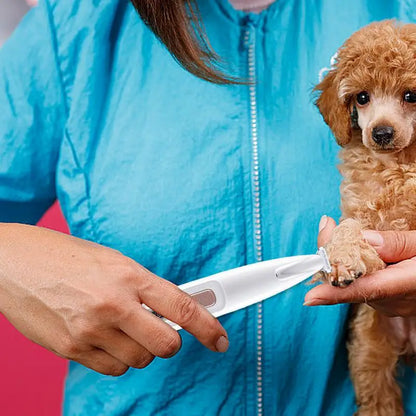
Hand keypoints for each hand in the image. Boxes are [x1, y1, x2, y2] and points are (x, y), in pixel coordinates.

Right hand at [0, 224, 228, 375]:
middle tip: (160, 330)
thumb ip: (145, 288)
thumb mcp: (114, 261)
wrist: (13, 262)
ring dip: (139, 349)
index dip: (209, 327)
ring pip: (139, 361)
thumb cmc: (67, 256)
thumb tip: (173, 311)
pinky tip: (103, 337)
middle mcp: (114, 304)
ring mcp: (91, 330)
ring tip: (121, 327)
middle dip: (170, 342)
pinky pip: (112, 368)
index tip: (220, 340)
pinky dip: (116, 358)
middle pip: (167, 345)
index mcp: (130, 275)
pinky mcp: (71, 349)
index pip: (183, 307)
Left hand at [304, 216, 415, 316]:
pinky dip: (352, 264)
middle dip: (333, 253)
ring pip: (352, 280)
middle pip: (350, 280)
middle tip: (327, 225)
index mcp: (405, 286)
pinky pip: (360, 282)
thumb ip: (397, 243)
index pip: (365, 290)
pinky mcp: (385, 300)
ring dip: (341, 256)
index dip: (335, 294)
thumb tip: (364, 240)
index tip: (311, 297)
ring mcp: (388, 304)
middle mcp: (392, 301)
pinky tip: (354, 247)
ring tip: (336, 229)